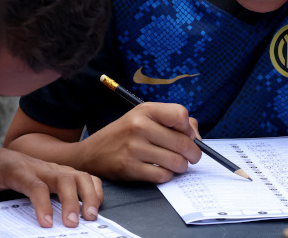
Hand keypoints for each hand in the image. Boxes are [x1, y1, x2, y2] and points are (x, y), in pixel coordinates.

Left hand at [0, 148, 102, 227]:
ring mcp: (56, 168)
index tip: (47, 224)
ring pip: (79, 176)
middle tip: (74, 223)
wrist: (1, 156)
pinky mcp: (65, 172)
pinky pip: (86, 177)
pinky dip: (95, 190)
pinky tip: (95, 205)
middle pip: (64, 179)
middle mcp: (42, 167)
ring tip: (91, 215)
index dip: (43, 205)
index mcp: (19, 170)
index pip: (36, 186)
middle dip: (72, 201)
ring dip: (89, 195)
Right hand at [77, 102, 202, 182]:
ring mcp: (133, 147)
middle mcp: (139, 126)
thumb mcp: (145, 118)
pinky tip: (160, 170)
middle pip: (184, 143)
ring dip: (181, 166)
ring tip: (174, 163)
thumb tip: (197, 137)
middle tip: (191, 157)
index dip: (189, 128)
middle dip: (193, 153)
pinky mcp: (129, 167)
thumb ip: (174, 122)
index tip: (187, 135)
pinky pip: (163, 176)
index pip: (181, 114)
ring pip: (177, 162)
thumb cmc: (125, 135)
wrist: (91, 153)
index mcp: (145, 110)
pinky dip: (166, 176)